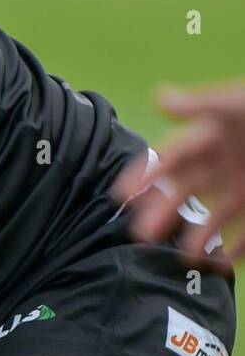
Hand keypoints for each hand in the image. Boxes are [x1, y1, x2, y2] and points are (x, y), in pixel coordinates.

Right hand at [111, 83, 244, 265]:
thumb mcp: (234, 105)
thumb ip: (199, 104)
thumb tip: (160, 96)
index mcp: (210, 137)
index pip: (170, 158)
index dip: (144, 175)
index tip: (122, 194)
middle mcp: (224, 163)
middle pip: (185, 191)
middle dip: (162, 212)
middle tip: (141, 233)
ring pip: (215, 214)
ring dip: (198, 234)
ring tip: (183, 255)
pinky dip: (237, 246)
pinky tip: (225, 260)